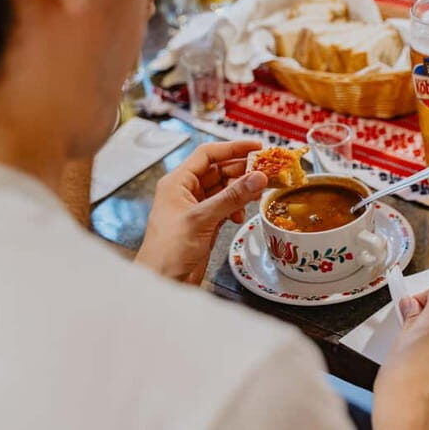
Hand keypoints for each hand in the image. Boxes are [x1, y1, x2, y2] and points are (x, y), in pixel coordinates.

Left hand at [135, 141, 267, 284]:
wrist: (163, 282)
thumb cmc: (168, 251)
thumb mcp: (202, 219)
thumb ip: (231, 197)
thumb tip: (256, 177)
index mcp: (177, 182)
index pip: (207, 154)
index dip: (232, 148)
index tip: (256, 147)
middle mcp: (186, 192)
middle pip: (219, 170)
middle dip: (242, 170)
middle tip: (265, 171)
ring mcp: (197, 208)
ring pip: (225, 189)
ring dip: (242, 190)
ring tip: (259, 191)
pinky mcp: (206, 223)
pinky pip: (227, 206)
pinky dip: (238, 207)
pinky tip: (242, 214)